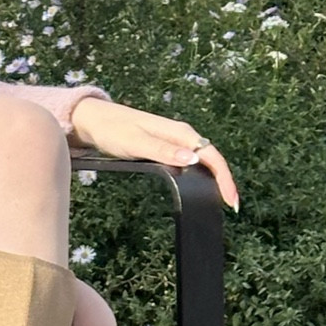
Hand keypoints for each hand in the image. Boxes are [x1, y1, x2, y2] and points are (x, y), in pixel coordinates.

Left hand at [67, 96, 240, 212]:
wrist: (94, 119)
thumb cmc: (112, 130)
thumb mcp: (135, 142)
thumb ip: (162, 151)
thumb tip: (193, 158)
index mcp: (179, 132)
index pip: (211, 155)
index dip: (224, 177)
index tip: (230, 199)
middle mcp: (181, 135)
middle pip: (212, 158)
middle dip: (224, 180)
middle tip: (230, 206)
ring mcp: (175, 141)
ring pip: (203, 160)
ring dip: (214, 178)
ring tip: (220, 200)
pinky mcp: (167, 147)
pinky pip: (191, 161)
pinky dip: (200, 175)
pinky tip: (200, 187)